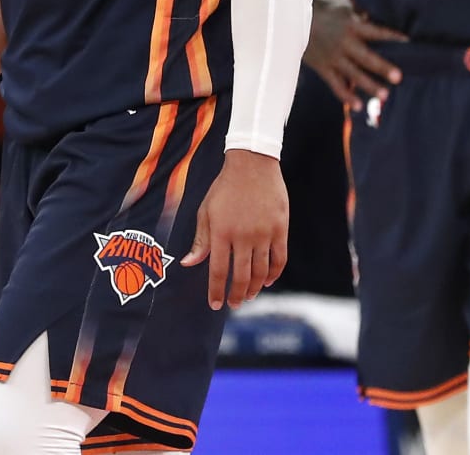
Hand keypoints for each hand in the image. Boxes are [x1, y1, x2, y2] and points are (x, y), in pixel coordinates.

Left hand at [180, 150, 287, 309]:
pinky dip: (274, 274)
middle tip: (235, 304)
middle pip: (241, 276)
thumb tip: (188, 264)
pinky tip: (267, 281)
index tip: (216, 305)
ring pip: (261, 271)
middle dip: (237, 295)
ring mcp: (264, 233)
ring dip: (255, 287)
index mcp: (221, 232)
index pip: (217, 271)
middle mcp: (243, 236)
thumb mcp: (206, 211)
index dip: (216, 291)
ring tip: (249, 295)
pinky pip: (279, 259)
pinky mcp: (280, 228)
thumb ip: (200, 240)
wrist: (252, 164)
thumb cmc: (225, 187)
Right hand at [303, 0, 403, 106]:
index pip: (376, 31)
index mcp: (351, 26)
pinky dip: (346, 96)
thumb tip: (380, 13)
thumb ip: (361, 11)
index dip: (391, 36)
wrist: (293, 20)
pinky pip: (336, 84)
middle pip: (366, 57)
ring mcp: (333, 57)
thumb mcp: (343, 6)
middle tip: (399, 77)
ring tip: (385, 95)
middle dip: (383, 67)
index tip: (408, 42)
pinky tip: (358, 106)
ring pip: (354, 74)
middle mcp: (344, 43)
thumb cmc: (323, 10)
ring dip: (370, 85)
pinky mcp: (323, 68)